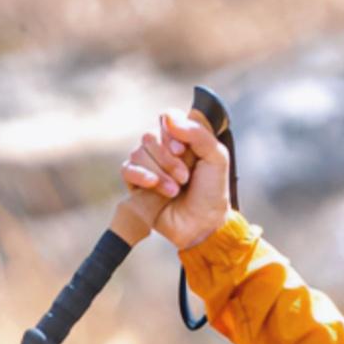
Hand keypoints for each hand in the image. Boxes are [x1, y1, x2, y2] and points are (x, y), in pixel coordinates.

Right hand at [118, 107, 232, 253]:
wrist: (203, 225)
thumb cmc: (212, 192)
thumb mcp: (217, 158)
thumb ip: (197, 133)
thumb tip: (168, 118)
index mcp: (182, 138)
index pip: (166, 118)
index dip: (171, 132)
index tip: (183, 151)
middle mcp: (162, 149)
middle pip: (150, 136)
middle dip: (168, 158)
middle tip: (184, 177)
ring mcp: (148, 165)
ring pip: (139, 152)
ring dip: (160, 172)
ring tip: (175, 190)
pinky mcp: (136, 184)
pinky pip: (127, 169)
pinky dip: (140, 175)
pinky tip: (153, 185)